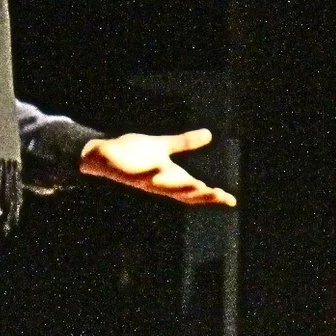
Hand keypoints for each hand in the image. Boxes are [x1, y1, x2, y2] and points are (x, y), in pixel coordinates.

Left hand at [79, 129, 236, 206]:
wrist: (103, 154)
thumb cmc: (132, 154)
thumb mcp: (163, 146)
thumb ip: (184, 142)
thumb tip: (209, 134)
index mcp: (171, 177)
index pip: (195, 191)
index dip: (213, 197)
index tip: (232, 200)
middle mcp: (160, 183)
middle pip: (185, 194)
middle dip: (204, 196)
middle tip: (222, 196)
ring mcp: (145, 180)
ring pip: (166, 188)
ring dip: (182, 188)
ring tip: (199, 185)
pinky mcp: (130, 174)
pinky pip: (142, 175)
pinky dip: (151, 172)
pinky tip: (159, 168)